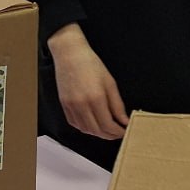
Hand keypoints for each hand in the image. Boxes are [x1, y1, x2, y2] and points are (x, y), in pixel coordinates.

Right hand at [47, 23, 128, 138]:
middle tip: (118, 133)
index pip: (108, 125)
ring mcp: (70, 105)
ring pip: (85, 129)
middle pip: (97, 131)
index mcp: (95, 98)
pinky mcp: (64, 104)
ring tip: (107, 129)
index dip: (119, 132)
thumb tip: (124, 121)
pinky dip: (85, 128)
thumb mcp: (110, 83)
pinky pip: (75, 123)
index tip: (126, 131)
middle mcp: (81, 104)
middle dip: (110, 135)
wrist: (69, 54)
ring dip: (98, 133)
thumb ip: (117, 105)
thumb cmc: (91, 64)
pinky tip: (93, 123)